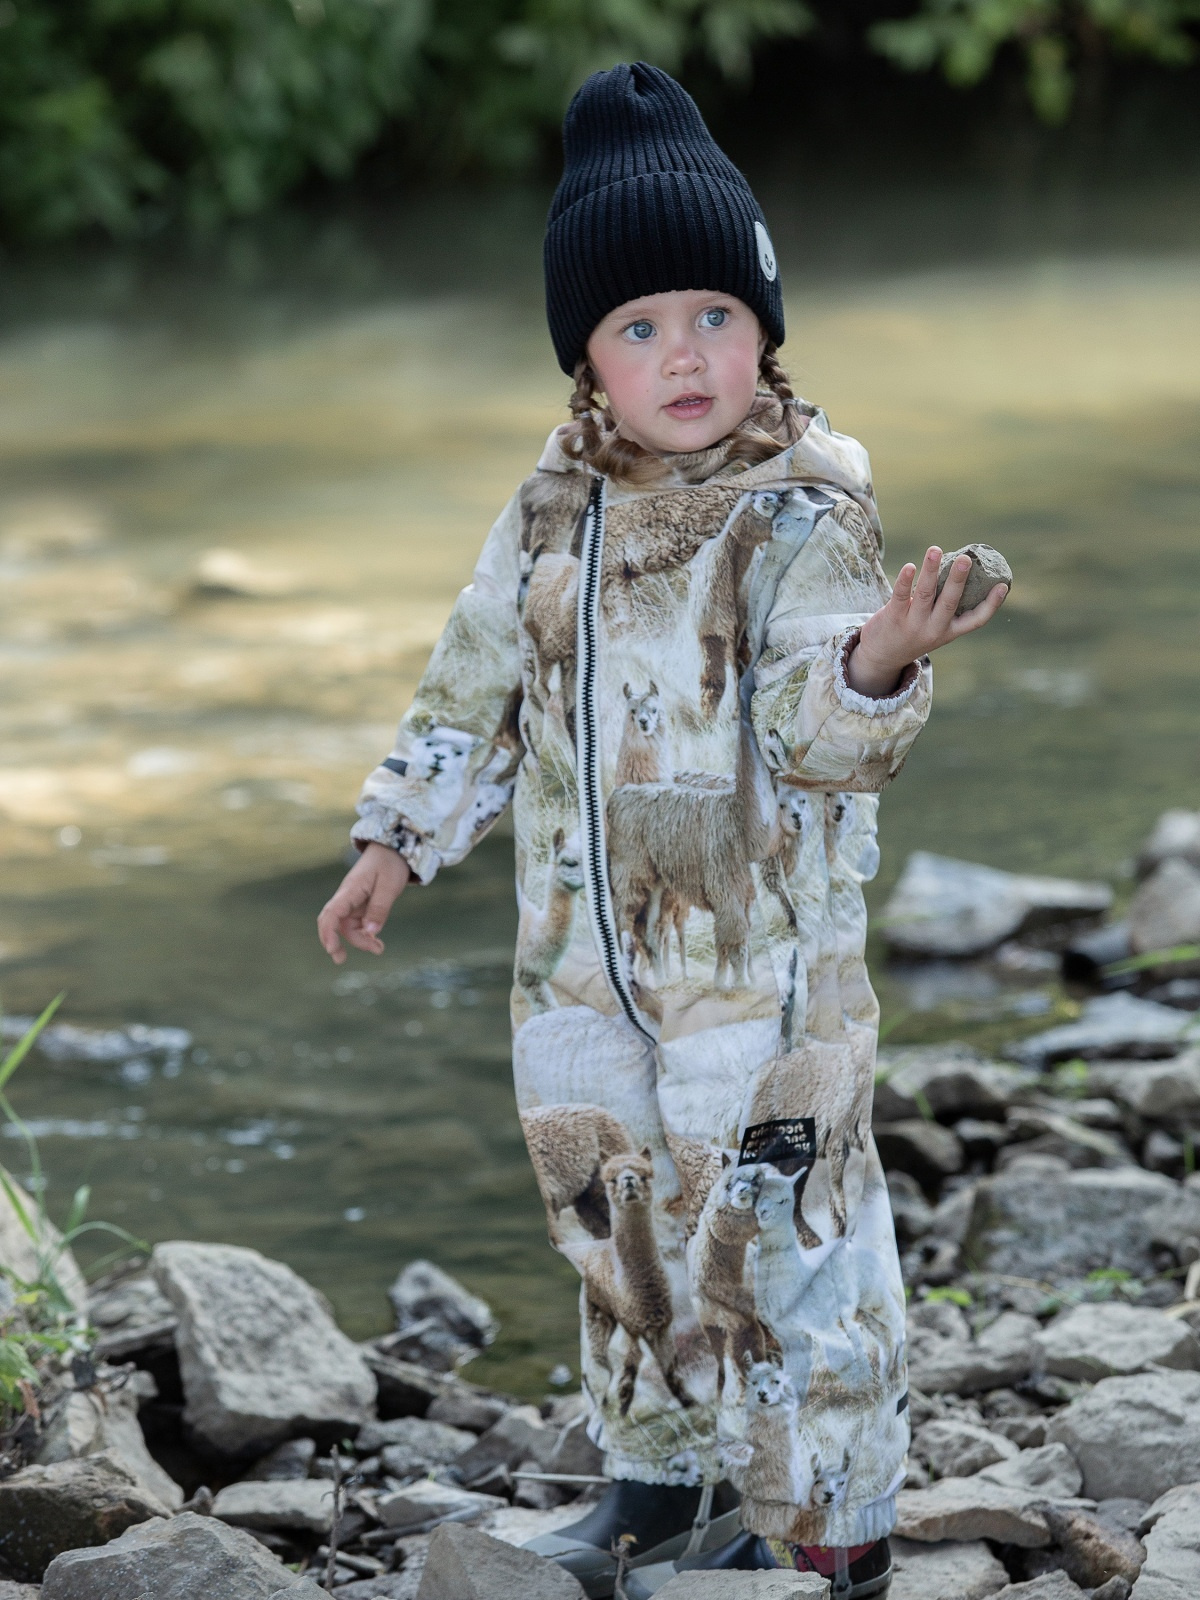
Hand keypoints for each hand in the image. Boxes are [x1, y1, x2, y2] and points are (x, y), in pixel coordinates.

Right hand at [317, 842, 410, 964]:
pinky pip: (358, 925)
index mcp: (350, 891)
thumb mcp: (389, 886)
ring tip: (379, 949)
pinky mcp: (361, 906)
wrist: (394, 849)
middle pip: (333, 923)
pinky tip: (377, 943)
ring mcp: (353, 902)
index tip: (332, 948)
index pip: (332, 913)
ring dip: (359, 941)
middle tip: (340, 960)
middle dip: (333, 942)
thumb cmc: (390, 864)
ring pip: (348, 927)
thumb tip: (371, 932)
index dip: (328, 932)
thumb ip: (380, 908)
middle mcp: (347, 898)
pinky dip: (365, 935)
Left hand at [846, 546, 1008, 698]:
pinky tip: (910, 566)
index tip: (1002, 585)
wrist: (883, 657)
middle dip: (958, 580)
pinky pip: (900, 596)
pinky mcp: (893, 617)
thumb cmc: (916, 633)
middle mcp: (934, 628)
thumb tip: (962, 569)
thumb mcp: (936, 627)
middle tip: (966, 559)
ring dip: (930, 570)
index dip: (991, 604)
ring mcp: (913, 623)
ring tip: (935, 549)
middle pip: (949, 602)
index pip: (976, 620)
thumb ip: (947, 605)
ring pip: (924, 594)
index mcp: (950, 630)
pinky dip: (905, 580)